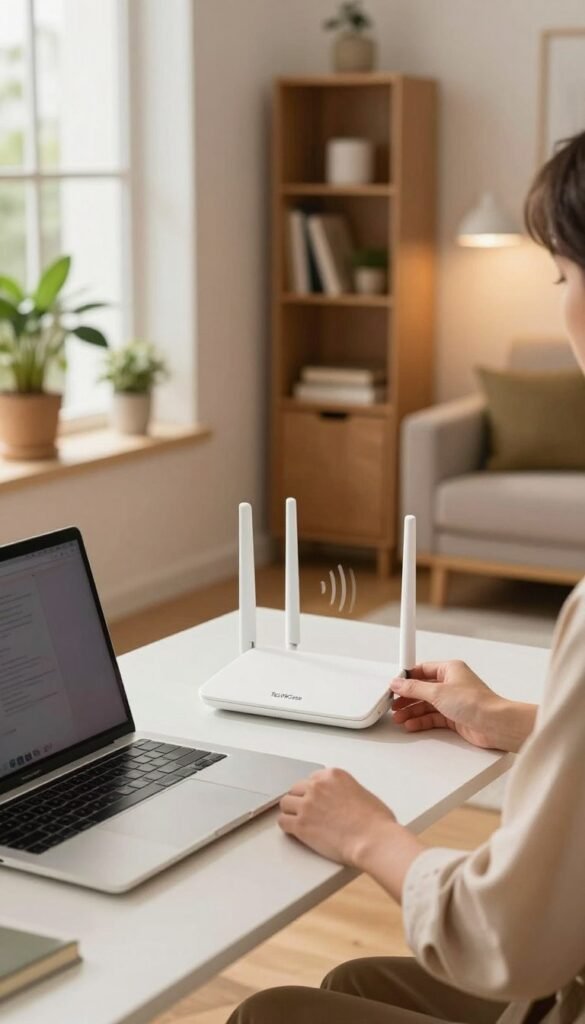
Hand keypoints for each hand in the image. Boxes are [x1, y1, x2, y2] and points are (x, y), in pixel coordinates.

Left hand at [278, 767, 397, 866]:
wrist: (373, 839)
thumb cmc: (376, 822)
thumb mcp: (363, 793)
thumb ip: (346, 791)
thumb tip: (342, 801)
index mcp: (333, 776)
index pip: (312, 779)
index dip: (313, 792)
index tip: (314, 800)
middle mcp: (318, 786)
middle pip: (296, 789)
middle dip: (300, 800)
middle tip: (307, 812)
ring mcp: (307, 804)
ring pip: (285, 803)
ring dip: (291, 812)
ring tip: (298, 821)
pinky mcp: (301, 824)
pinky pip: (282, 822)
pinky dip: (287, 827)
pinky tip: (294, 831)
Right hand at [391, 660, 536, 752]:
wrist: (494, 724)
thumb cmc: (476, 702)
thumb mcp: (438, 692)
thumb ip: (414, 688)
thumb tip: (398, 683)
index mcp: (450, 669)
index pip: (422, 670)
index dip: (407, 678)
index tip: (394, 685)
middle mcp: (452, 684)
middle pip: (423, 689)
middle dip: (407, 698)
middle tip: (394, 705)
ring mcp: (453, 701)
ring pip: (427, 704)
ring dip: (412, 711)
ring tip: (399, 718)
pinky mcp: (455, 717)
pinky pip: (433, 717)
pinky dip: (421, 720)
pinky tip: (411, 724)